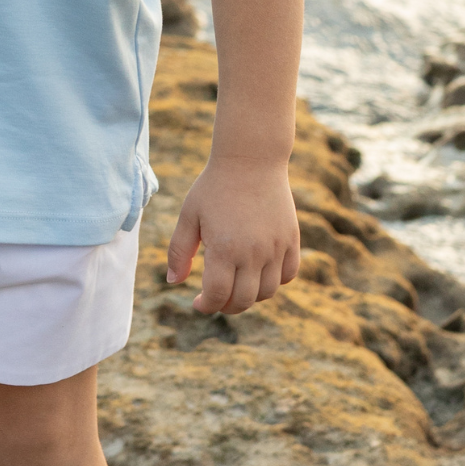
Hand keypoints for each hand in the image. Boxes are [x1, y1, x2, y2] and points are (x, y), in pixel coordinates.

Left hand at [165, 156, 301, 315]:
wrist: (251, 159)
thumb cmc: (214, 186)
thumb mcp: (189, 216)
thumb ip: (178, 251)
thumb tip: (173, 282)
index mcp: (224, 249)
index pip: (218, 296)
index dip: (206, 305)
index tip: (198, 302)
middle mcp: (254, 253)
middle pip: (244, 300)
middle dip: (226, 306)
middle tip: (215, 298)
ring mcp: (276, 247)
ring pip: (268, 292)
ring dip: (250, 297)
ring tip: (236, 286)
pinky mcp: (291, 239)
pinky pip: (288, 275)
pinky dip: (274, 282)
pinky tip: (258, 273)